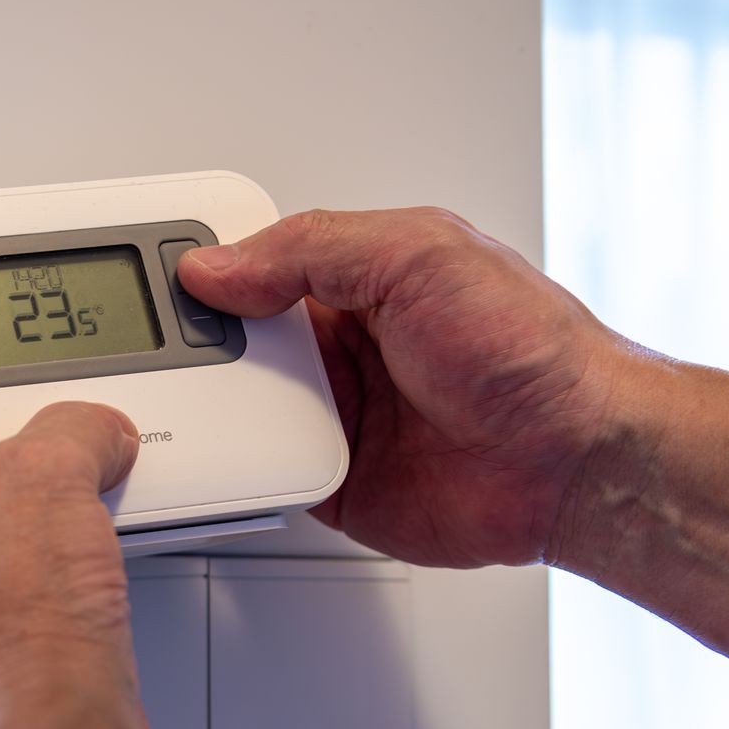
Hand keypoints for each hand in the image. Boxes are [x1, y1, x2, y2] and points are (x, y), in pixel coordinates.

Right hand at [180, 207, 638, 567]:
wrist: (575, 463)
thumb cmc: (533, 353)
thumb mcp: (421, 256)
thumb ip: (315, 248)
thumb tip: (222, 263)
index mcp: (355, 277)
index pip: (251, 260)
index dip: (202, 264)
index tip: (154, 270)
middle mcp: (338, 344)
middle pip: (228, 337)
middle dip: (191, 341)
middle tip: (156, 345)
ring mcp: (330, 413)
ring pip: (232, 406)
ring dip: (208, 405)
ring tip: (176, 399)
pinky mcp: (326, 479)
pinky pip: (255, 470)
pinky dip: (231, 466)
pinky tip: (217, 454)